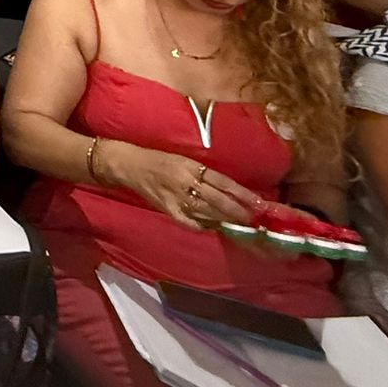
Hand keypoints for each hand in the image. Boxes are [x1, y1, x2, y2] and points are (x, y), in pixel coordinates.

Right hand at [105, 143, 259, 228]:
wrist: (128, 165)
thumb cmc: (157, 159)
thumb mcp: (183, 160)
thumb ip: (203, 174)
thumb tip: (228, 190)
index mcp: (190, 166)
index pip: (223, 182)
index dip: (242, 193)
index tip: (259, 203)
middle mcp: (186, 182)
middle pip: (218, 200)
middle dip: (239, 211)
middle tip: (255, 218)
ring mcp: (176, 198)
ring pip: (207, 212)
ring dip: (225, 220)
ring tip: (241, 225)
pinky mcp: (167, 209)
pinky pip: (189, 221)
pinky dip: (201, 225)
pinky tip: (211, 228)